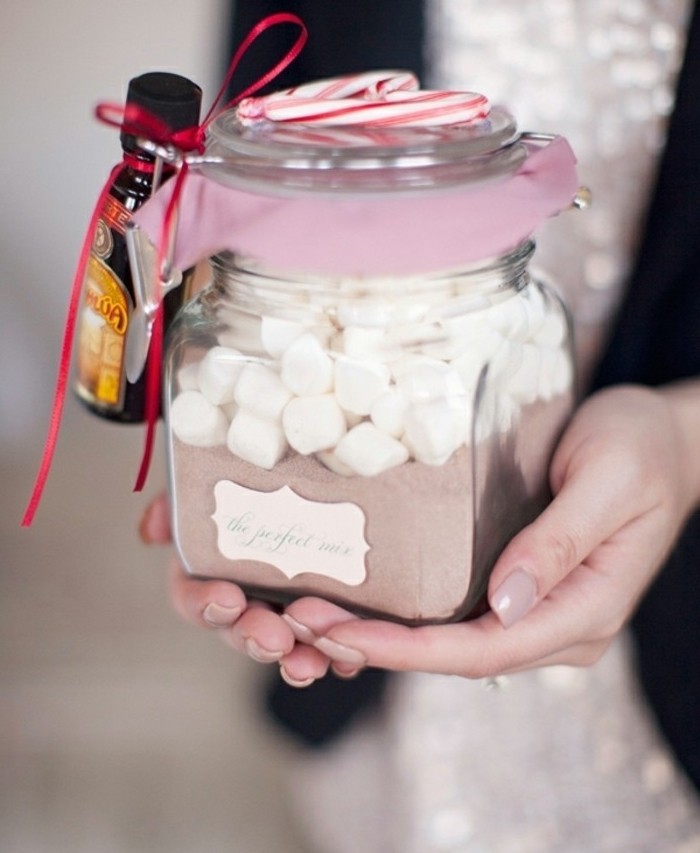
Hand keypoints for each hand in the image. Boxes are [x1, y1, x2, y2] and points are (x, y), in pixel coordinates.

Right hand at [140, 494, 336, 685]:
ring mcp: (285, 613)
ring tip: (309, 662)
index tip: (225, 599)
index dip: (204, 604)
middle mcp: (246, 599)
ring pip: (285, 646)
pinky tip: (347, 659)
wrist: (316, 468)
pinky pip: (330, 646)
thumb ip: (180, 497)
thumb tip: (152, 530)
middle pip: (241, 630)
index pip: (194, 597)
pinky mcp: (327, 618)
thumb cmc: (255, 480)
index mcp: (212, 569)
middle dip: (254, 638)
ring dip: (295, 659)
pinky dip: (338, 656)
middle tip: (274, 639)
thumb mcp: (213, 477)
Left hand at [277, 383, 699, 677]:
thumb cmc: (642, 448)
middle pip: (457, 654)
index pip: (485, 647)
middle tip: (299, 624)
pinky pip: (459, 614)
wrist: (665, 440)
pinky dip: (406, 614)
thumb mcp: (610, 480)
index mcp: (586, 610)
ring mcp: (540, 611)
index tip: (339, 633)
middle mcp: (560, 625)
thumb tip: (505, 604)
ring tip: (310, 614)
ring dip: (382, 635)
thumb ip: (561, 542)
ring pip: (452, 641)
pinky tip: (362, 597)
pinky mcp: (522, 588)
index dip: (408, 649)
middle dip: (377, 647)